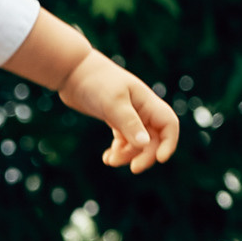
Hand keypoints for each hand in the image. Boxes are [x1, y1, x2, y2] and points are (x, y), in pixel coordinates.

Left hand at [59, 49, 178, 173]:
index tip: (160, 159)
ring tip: (110, 161)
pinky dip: (118, 151)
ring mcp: (129, 115)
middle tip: (134, 168)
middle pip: (154, 138)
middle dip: (145, 155)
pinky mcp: (115, 119)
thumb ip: (128, 123)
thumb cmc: (96, 82)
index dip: (169, 143)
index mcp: (147, 102)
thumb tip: (145, 145)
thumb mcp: (113, 103)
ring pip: (137, 142)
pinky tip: (107, 158)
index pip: (169, 125)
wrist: (72, 72)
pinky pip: (124, 141)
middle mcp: (142, 109)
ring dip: (128, 155)